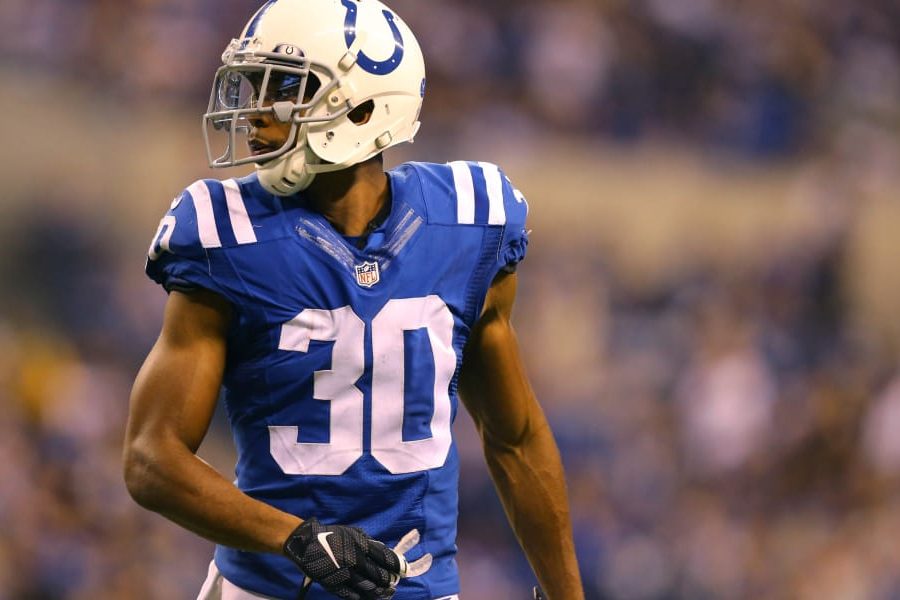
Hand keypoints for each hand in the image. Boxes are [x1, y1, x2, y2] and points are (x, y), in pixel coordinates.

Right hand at [284, 518, 402, 599]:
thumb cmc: (332, 536)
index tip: (402, 570)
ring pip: (369, 588)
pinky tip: (371, 596)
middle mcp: (355, 561)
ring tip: (388, 593)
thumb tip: (386, 553)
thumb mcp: (353, 533)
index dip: (396, 566)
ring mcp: (345, 575)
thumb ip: (370, 543)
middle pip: (379, 575)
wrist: (307, 544)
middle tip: (394, 582)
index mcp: (361, 545)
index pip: (385, 558)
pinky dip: (364, 597)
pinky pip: (353, 595)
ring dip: (381, 592)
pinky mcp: (335, 585)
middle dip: (390, 580)